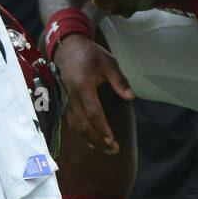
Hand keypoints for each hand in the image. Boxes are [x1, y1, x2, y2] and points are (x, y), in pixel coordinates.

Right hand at [53, 34, 134, 154]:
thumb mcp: (108, 61)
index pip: (93, 112)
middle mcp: (73, 96)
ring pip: (77, 127)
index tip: (112, 140)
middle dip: (98, 140)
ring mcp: (68, 101)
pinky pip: (73, 124)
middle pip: (83, 125)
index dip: (102, 128)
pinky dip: (83, 135)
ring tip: (108, 149)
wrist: (67, 49)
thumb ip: (119, 79)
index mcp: (83, 85)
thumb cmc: (90, 54)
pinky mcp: (66, 104)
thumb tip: (130, 97)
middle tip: (114, 149)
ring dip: (91, 141)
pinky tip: (94, 142)